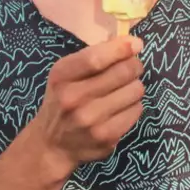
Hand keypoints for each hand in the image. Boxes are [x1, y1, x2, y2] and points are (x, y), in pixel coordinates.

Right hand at [30, 35, 145, 172]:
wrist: (52, 145)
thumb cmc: (63, 101)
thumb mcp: (66, 74)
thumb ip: (93, 56)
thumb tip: (129, 43)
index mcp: (62, 76)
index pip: (96, 59)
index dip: (121, 49)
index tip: (136, 44)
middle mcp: (74, 99)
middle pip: (122, 72)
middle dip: (134, 65)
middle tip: (132, 68)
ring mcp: (90, 120)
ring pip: (135, 91)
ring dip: (134, 87)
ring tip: (123, 91)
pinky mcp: (106, 137)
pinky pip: (136, 111)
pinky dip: (134, 106)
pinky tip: (121, 108)